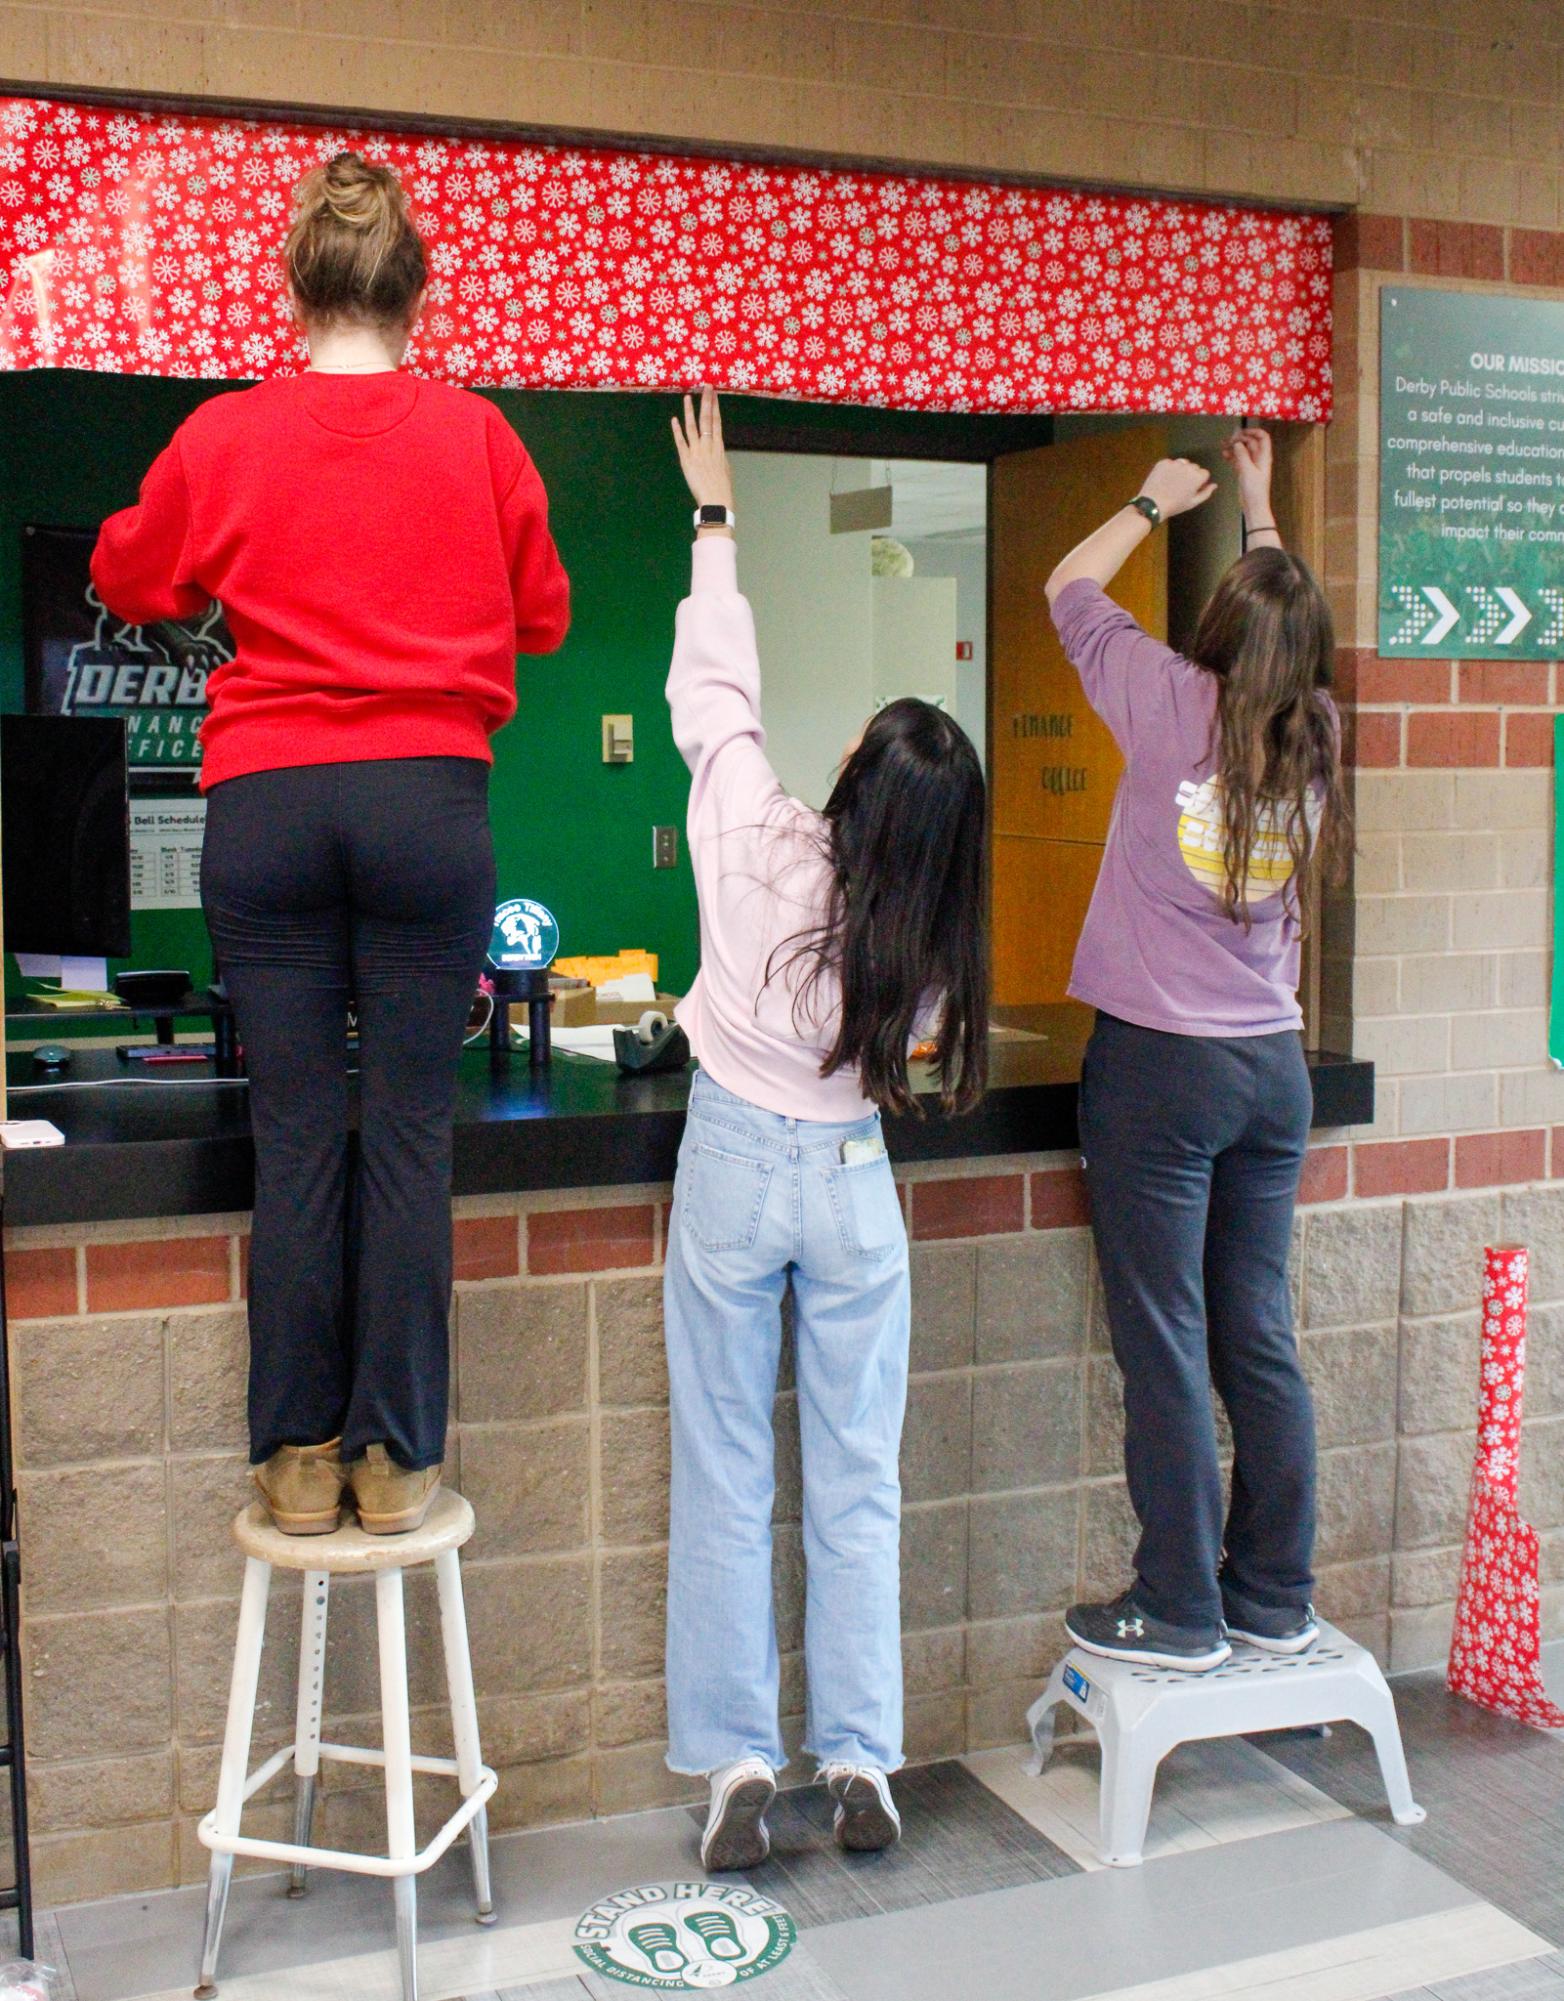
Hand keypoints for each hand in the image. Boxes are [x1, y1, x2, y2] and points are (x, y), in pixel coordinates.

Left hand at [671, 388, 733, 513]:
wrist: (716, 501)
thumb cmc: (722, 488)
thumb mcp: (724, 467)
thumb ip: (718, 455)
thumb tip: (716, 448)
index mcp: (719, 447)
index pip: (717, 422)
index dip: (715, 406)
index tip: (714, 394)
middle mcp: (708, 446)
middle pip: (707, 419)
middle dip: (706, 401)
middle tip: (705, 386)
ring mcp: (697, 452)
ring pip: (693, 427)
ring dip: (690, 411)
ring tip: (687, 397)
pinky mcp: (686, 460)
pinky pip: (681, 442)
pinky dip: (677, 430)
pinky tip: (674, 419)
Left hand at [1137, 457, 1215, 519]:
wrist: (1153, 504)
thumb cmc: (1175, 505)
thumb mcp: (1193, 502)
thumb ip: (1206, 492)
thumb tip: (1214, 485)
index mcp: (1197, 476)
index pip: (1204, 473)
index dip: (1199, 481)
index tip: (1192, 489)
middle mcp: (1188, 466)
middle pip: (1194, 467)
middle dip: (1191, 474)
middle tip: (1181, 486)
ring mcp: (1175, 463)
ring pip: (1183, 463)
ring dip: (1181, 470)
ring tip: (1173, 482)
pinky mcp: (1163, 462)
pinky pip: (1170, 463)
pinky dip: (1169, 469)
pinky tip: (1164, 479)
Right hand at [1223, 426, 1273, 518]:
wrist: (1253, 506)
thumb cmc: (1255, 490)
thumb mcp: (1248, 471)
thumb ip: (1242, 456)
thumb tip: (1237, 443)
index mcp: (1264, 457)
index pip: (1263, 437)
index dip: (1253, 431)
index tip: (1241, 432)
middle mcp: (1258, 458)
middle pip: (1251, 442)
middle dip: (1240, 438)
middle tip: (1228, 439)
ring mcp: (1251, 464)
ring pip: (1243, 450)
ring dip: (1234, 446)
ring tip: (1223, 444)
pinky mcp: (1244, 471)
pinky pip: (1238, 459)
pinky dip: (1231, 455)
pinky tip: (1224, 454)